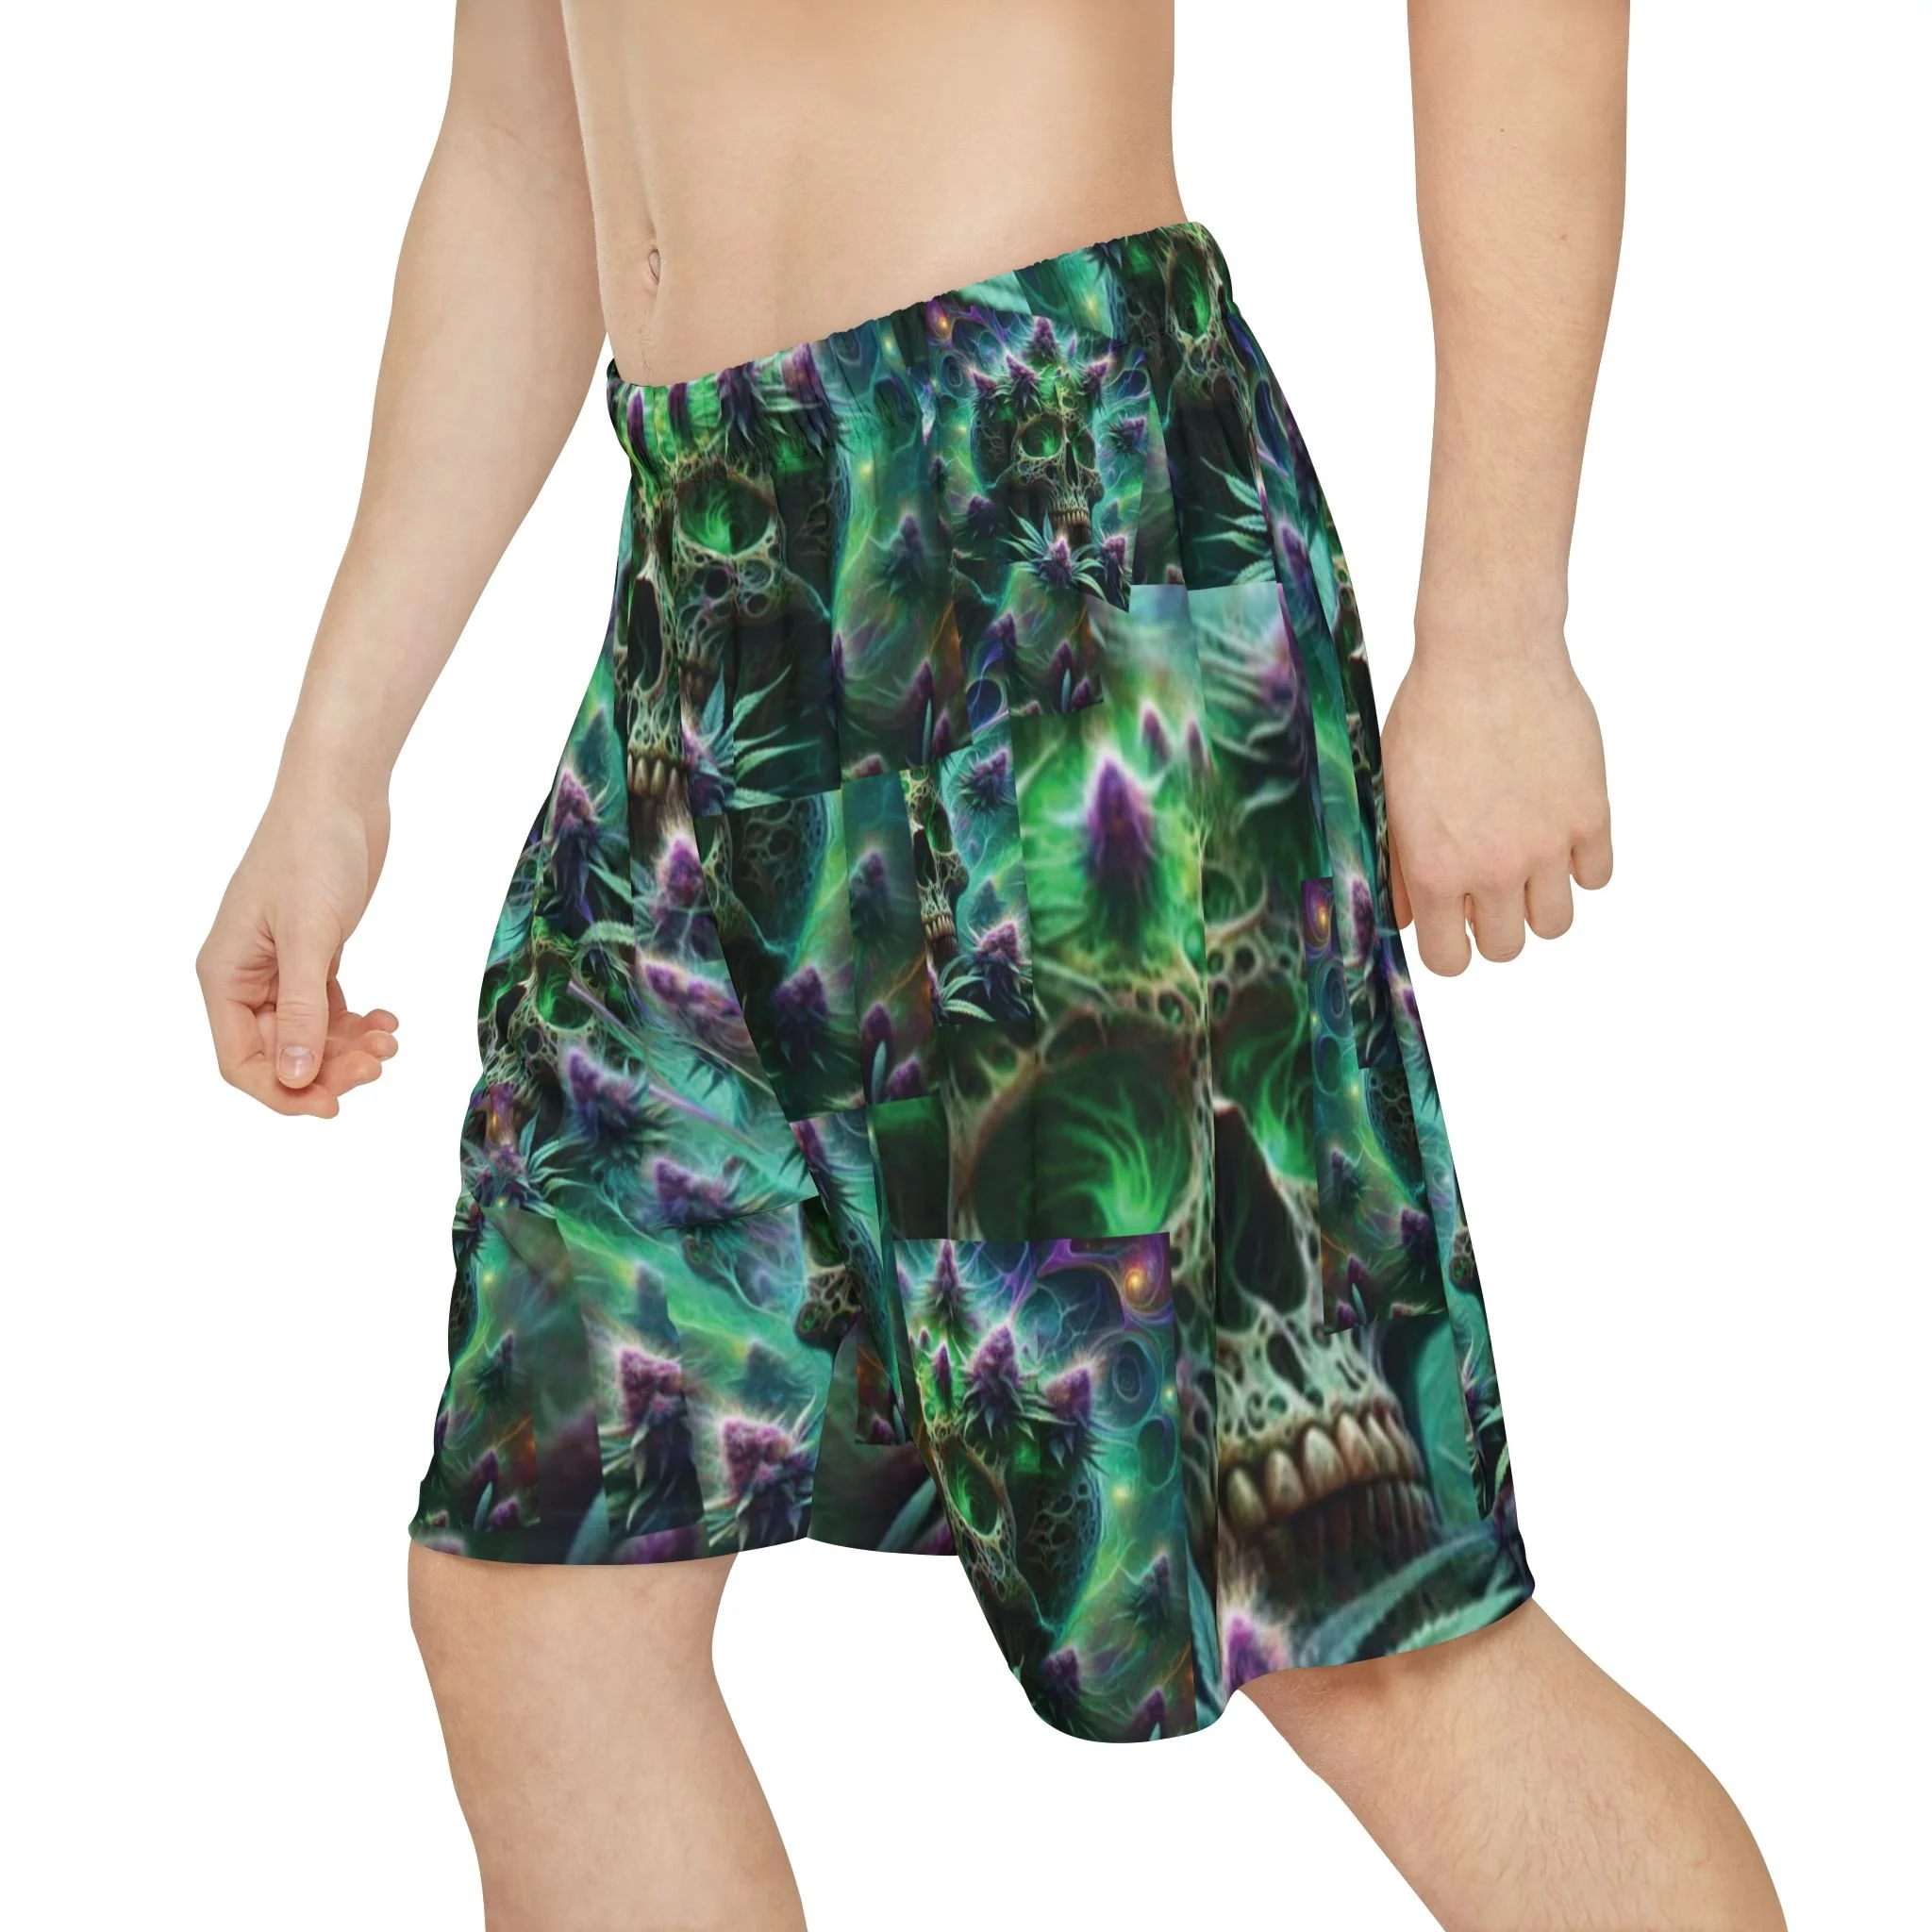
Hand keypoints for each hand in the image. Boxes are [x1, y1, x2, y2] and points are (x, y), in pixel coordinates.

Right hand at [197, 783, 397, 1115]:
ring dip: (349, 1047)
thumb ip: (300, 1008)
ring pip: (309, 1035)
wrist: (340, 796)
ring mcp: (280, 967)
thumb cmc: (312, 853)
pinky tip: (388, 1020)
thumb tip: (292, 1076)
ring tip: (391, 1039)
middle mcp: (245, 977)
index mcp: (223, 974)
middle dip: (329, 1068)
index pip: (240, 1060)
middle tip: (380, 1062)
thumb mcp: (309, 935)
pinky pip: (329, 1010)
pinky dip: (357, 1023)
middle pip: (280, 1053)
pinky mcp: (314, 954)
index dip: (282, 1092)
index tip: (332, 1105)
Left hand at [1382, 633, 1611, 974]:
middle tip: (1487, 889)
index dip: (1450, 946)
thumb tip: (1409, 918)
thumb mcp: (1392, 795)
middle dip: (1494, 928)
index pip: (1450, 959)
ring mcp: (1547, 844)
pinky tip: (1558, 833)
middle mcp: (1493, 868)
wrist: (1488, 656)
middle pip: (1507, 948)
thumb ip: (1400, 864)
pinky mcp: (1590, 813)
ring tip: (1524, 865)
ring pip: (1556, 923)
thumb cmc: (1428, 718)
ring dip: (1539, 904)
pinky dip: (1580, 865)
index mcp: (1436, 868)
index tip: (1452, 925)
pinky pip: (1597, 875)